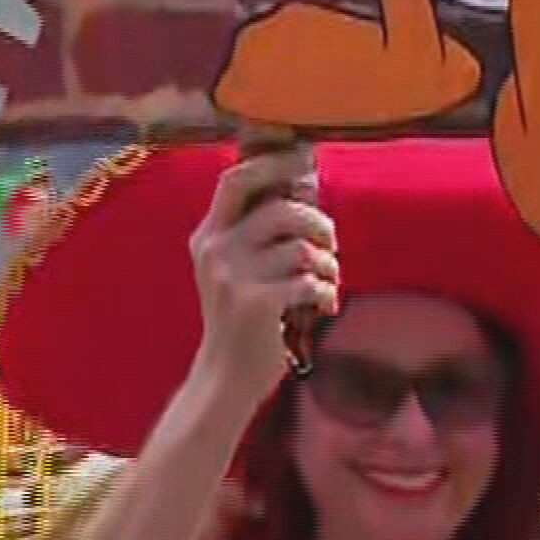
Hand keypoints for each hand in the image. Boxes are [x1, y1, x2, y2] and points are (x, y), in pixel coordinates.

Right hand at [188, 147, 340, 392]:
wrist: (225, 377)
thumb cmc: (242, 319)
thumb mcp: (235, 270)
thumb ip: (257, 233)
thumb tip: (304, 187)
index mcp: (209, 237)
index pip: (236, 180)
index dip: (273, 164)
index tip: (304, 162)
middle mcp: (216, 251)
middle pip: (282, 209)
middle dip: (319, 224)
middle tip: (329, 244)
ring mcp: (233, 277)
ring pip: (303, 248)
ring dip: (328, 265)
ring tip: (326, 282)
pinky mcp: (256, 304)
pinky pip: (310, 282)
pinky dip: (327, 293)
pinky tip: (323, 306)